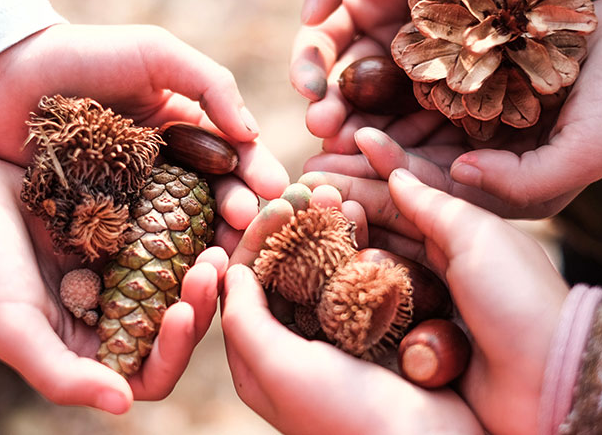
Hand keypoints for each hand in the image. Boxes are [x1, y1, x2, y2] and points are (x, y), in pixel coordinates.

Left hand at [0, 24, 289, 243]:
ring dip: (207, 240)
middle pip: (215, 197)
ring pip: (183, 225)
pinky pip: (138, 241)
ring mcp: (136, 195)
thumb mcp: (157, 53)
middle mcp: (168, 166)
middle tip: (248, 227)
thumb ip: (211, 85)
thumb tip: (252, 134)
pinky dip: (161, 256)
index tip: (275, 193)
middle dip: (239, 212)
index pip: (236, 155)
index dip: (258, 174)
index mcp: (187, 128)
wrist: (5, 75)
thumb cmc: (85, 55)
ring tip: (221, 253)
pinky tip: (177, 269)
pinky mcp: (102, 218)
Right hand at [0, 154, 228, 412]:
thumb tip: (123, 405)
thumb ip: (63, 375)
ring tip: (214, 237)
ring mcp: (126, 273)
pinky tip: (201, 210)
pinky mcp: (128, 234)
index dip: (175, 350)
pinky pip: (170, 237)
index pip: (152, 371)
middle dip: (199, 300)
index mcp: (95, 348)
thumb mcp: (14, 330)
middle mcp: (117, 314)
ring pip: (181, 279)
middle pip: (176, 323)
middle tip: (212, 263)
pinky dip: (188, 229)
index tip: (181, 311)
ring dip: (200, 264)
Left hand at [221, 184, 482, 434]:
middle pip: (282, 272)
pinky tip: (364, 217)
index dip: (252, 241)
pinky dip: (359, 246)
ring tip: (338, 195)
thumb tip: (228, 271)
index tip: (273, 203)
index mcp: (260, 358)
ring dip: (326, 230)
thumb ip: (246, 322)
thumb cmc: (346, 418)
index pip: (243, 286)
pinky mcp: (373, 330)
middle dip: (291, 228)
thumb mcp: (280, 371)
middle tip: (308, 189)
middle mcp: (293, 346)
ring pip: (322, 268)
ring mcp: (335, 337)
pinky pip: (358, 278)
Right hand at [291, 0, 587, 139]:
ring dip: (371, 130)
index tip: (309, 92)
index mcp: (359, 12)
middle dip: (334, 112)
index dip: (308, 71)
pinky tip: (412, 147)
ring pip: (391, 107)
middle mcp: (387, 44)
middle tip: (325, 132)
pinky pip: (440, 109)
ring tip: (361, 148)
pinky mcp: (464, 78)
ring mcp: (426, 66)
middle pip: (351, 88)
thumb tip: (307, 17)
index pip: (321, 49)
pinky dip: (425, 131)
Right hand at [298, 169, 569, 434]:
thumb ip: (434, 204)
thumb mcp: (480, 236)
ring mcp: (424, 298)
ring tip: (306, 215)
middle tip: (303, 184)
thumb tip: (396, 173)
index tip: (328, 159)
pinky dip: (347, 281)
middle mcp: (439, 260)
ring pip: (372, 258)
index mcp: (462, 230)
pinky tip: (320, 263)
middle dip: (343, 200)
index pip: (403, 194)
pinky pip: (370, 301)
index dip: (366, 173)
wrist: (542, 378)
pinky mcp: (410, 333)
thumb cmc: (517, 298)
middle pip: (382, 223)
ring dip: (341, 236)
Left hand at [305, 0, 601, 217]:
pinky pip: (423, 103)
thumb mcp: (586, 148)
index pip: (432, 202)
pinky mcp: (476, 98)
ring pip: (409, 140)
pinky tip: (350, 99)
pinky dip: (388, 103)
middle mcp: (485, 169)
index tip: (331, 189)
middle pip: (410, 176)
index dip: (380, 195)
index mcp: (505, 193)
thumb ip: (528, 180)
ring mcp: (478, 133)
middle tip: (306, 172)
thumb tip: (460, 179)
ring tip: (317, 136)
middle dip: (359, 174)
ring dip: (363, 140)